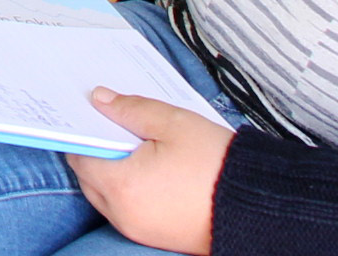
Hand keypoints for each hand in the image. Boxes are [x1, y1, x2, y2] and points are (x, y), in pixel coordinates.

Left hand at [65, 91, 230, 254]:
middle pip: (89, 177)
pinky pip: (127, 210)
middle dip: (97, 150)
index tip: (90, 113)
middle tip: (115, 125)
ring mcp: (138, 230)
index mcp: (121, 186)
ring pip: (106, 195)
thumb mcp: (173, 123)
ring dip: (112, 171)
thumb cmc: (215, 163)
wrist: (257, 206)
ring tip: (136, 145)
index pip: (80, 155)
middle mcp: (122, 214)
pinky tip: (149, 169)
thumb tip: (99, 99)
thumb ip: (130, 109)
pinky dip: (129, 190)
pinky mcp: (154, 237)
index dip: (83, 131)